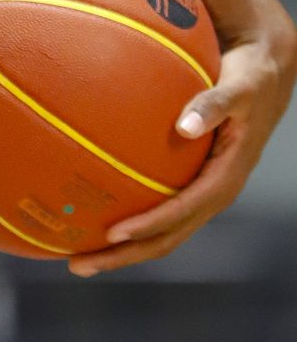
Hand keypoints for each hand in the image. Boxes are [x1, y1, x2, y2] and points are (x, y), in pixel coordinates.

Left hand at [67, 17, 296, 277]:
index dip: (150, 226)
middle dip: (124, 254)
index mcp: (224, 180)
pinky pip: (157, 207)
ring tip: (75, 255)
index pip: (183, 214)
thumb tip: (185, 125)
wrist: (265, 76)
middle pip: (165, 238)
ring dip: (120, 247)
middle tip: (78, 265)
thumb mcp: (239, 90)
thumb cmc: (250, 79)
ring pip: (159, 231)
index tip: (113, 233)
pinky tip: (91, 209)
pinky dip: (127, 216)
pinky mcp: (190, 182)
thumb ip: (214, 104)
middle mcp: (211, 194)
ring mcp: (200, 192)